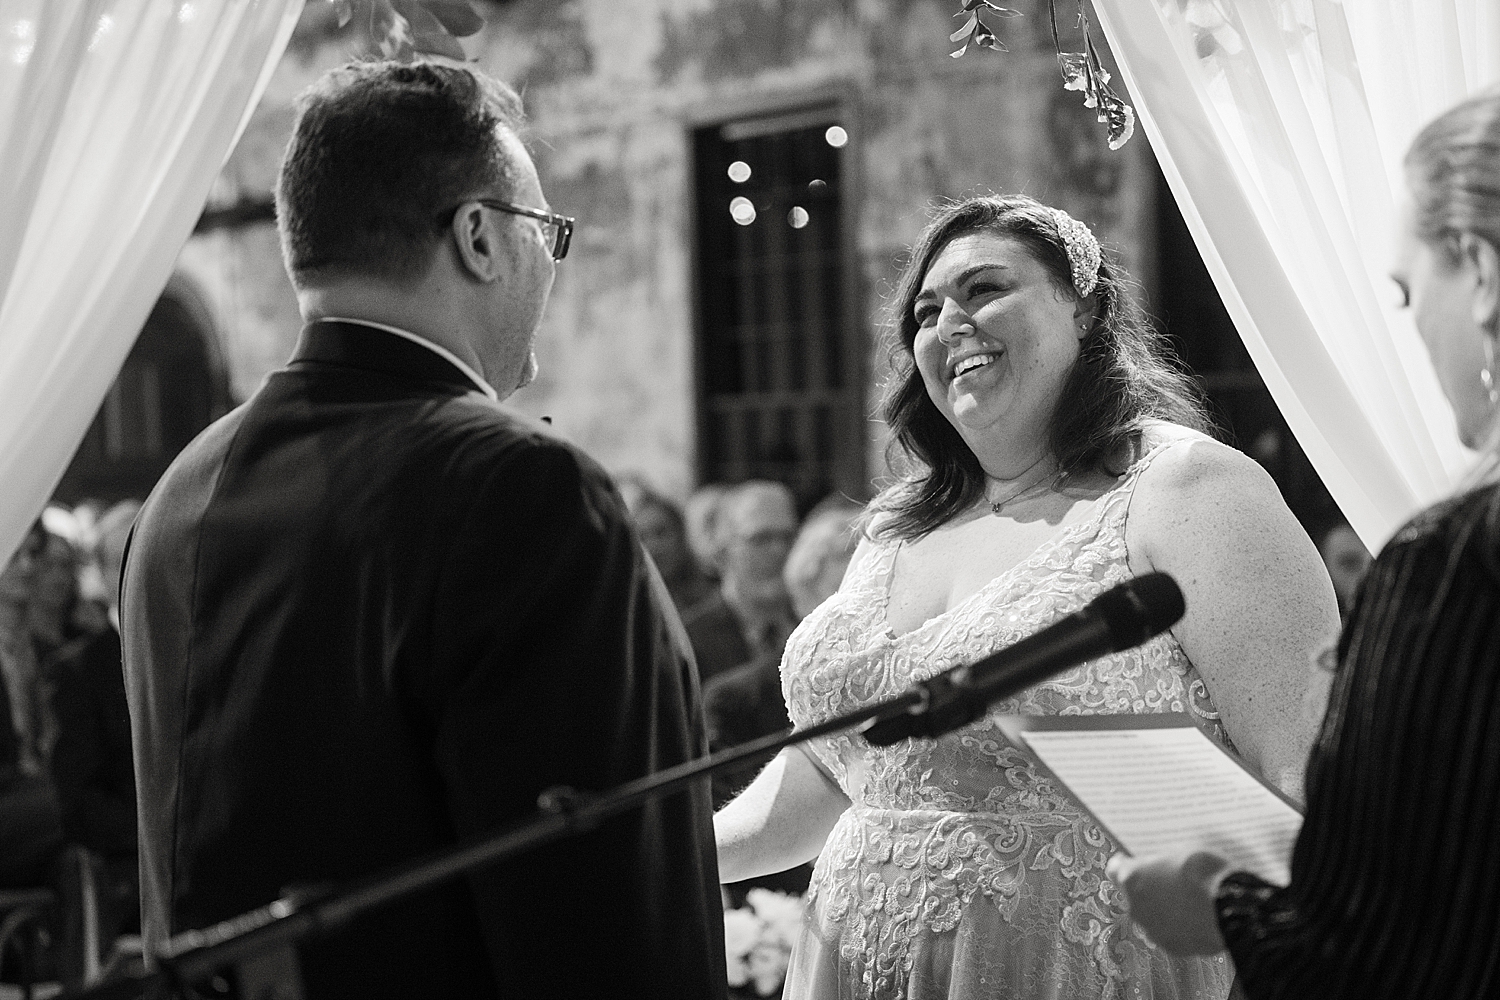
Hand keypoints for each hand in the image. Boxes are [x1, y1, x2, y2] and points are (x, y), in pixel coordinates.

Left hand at [1107, 850, 1230, 954]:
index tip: (1137, 862)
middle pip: (1136, 896)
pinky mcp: (1173, 948)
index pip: (1116, 869)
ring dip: (1165, 911)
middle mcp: (1135, 907)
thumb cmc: (1206, 872)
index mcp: (1132, 878)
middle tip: (1174, 883)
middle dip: (1151, 890)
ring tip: (1190, 903)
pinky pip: (1172, 934)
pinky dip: (1181, 928)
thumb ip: (1162, 863)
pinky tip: (1199, 919)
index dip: (1128, 864)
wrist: (1232, 907)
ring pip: (1153, 918)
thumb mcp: (1180, 852)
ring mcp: (1153, 931)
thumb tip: (1162, 866)